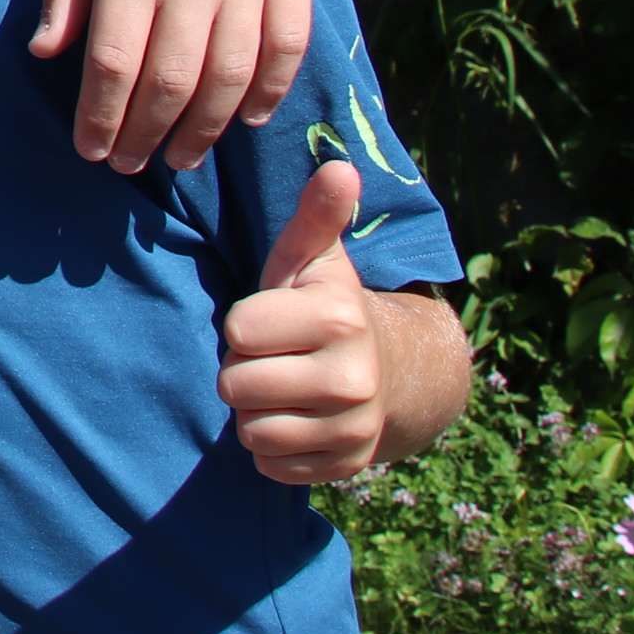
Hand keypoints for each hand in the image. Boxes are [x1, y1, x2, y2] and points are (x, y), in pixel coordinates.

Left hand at [38, 0, 316, 170]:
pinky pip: (286, 50)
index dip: (100, 121)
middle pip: (170, 85)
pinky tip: (249, 119)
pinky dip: (269, 95)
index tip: (91, 152)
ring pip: (231, 80)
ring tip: (178, 157)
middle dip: (144, 137)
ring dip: (204, 131)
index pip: (112, 66)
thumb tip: (47, 54)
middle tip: (129, 165)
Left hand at [222, 162, 386, 484]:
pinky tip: (297, 419)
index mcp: (339, 319)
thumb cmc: (327, 309)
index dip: (245, 325)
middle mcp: (352, 378)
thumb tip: (339, 167)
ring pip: (251, 429)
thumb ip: (317, 215)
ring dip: (255, 410)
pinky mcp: (345, 467)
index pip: (238, 330)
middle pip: (237, 385)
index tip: (273, 320)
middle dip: (245, 369)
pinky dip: (272, 447)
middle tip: (275, 357)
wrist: (396, 373)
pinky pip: (270, 464)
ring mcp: (352, 429)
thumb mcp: (317, 261)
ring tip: (284, 387)